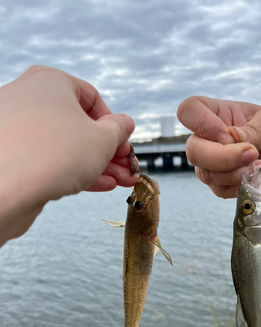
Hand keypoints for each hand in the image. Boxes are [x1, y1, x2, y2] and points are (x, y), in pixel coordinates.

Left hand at [0, 65, 135, 244]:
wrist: (6, 187)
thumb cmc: (51, 154)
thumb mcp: (103, 140)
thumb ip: (118, 131)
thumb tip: (123, 124)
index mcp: (50, 81)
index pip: (92, 98)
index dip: (114, 124)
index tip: (123, 143)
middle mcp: (29, 98)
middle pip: (79, 124)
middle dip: (108, 151)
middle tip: (125, 167)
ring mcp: (16, 128)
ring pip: (65, 145)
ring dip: (96, 164)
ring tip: (118, 181)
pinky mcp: (11, 155)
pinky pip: (49, 159)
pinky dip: (73, 170)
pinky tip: (96, 184)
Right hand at [177, 96, 260, 197]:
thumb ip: (253, 130)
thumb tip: (233, 138)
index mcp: (215, 113)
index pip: (189, 111)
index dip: (201, 122)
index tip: (226, 133)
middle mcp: (204, 138)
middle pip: (193, 150)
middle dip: (223, 157)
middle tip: (252, 153)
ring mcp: (207, 162)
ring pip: (205, 173)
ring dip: (235, 173)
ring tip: (259, 165)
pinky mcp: (216, 183)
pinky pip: (219, 189)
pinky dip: (240, 184)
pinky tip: (255, 175)